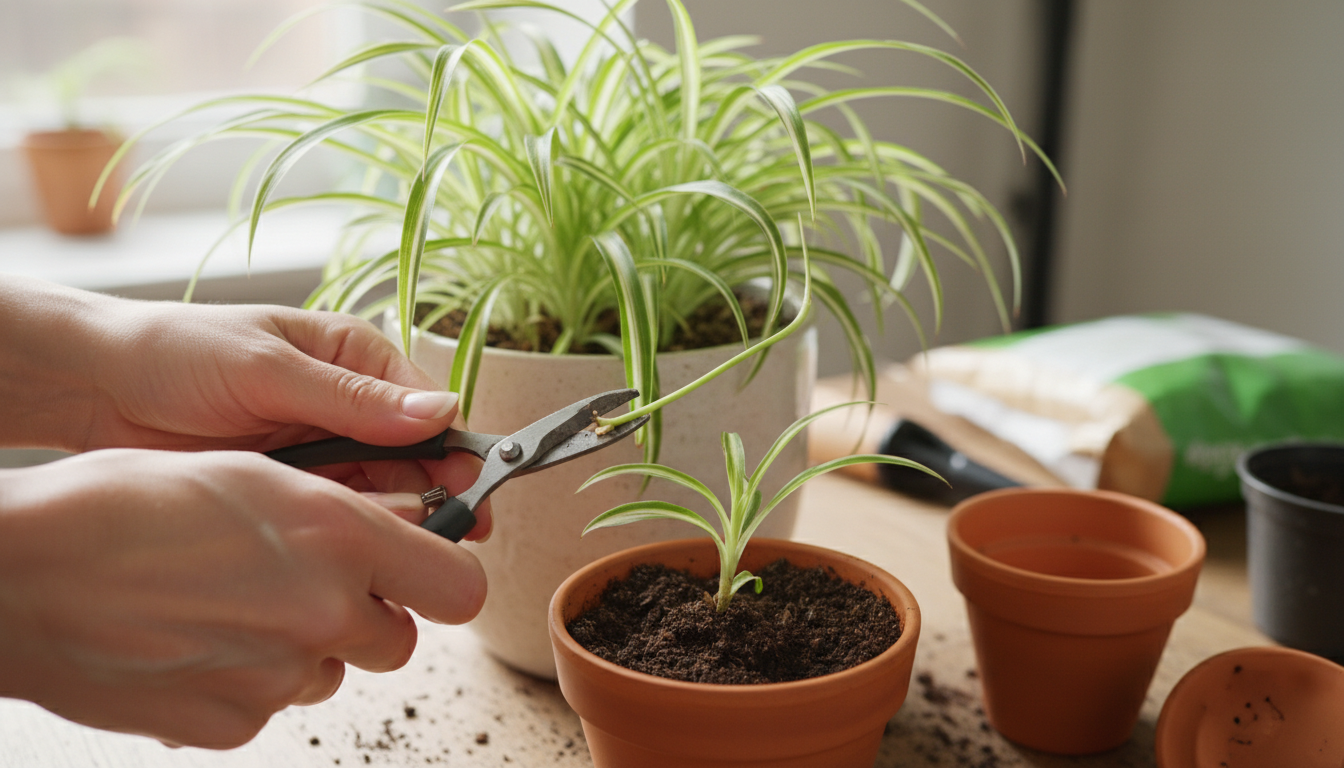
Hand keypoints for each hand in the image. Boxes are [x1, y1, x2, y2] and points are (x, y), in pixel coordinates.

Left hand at [0, 276, 492, 539]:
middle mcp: (348, 403)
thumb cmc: (176, 354)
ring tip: (409, 543)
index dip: (453, 447)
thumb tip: (441, 411)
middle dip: (437, 489)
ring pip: (383, 489)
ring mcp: (321, 448)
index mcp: (354, 356)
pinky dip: (354, 528)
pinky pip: (339, 510)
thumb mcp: (267, 371)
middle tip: (456, 528)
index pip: (426, 405)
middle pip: (415, 454)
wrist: (92, 388)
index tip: (473, 484)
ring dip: (398, 514)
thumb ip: (353, 399)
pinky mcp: (293, 486)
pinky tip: (362, 546)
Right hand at [0, 449, 486, 748]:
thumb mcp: (254, 473)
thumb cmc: (126, 505)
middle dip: (367, 615)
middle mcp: (325, 612)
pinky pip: (272, 705)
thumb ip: (344, 511)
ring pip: (333, 671)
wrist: (24, 576)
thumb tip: (404, 528)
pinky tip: (197, 640)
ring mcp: (279, 678)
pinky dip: (249, 680)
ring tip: (232, 603)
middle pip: (399, 639)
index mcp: (340, 537)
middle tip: (309, 583)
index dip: (444, 577)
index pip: (458, 585)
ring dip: (304, 645)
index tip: (426, 569)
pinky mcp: (234, 725)